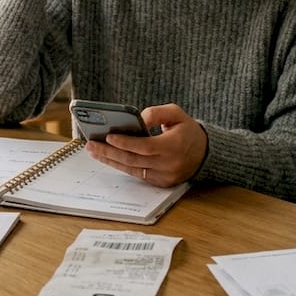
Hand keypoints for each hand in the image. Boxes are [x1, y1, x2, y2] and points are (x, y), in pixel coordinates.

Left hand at [83, 103, 207, 186]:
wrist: (204, 153)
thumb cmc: (187, 130)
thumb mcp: (176, 113)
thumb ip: (157, 113)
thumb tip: (138, 118)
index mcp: (174, 146)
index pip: (145, 147)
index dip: (126, 143)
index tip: (108, 137)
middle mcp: (169, 164)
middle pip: (133, 160)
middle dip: (109, 152)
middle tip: (91, 145)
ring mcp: (164, 176)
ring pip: (132, 170)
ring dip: (110, 160)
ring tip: (94, 151)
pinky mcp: (160, 183)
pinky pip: (137, 175)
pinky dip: (121, 166)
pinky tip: (108, 158)